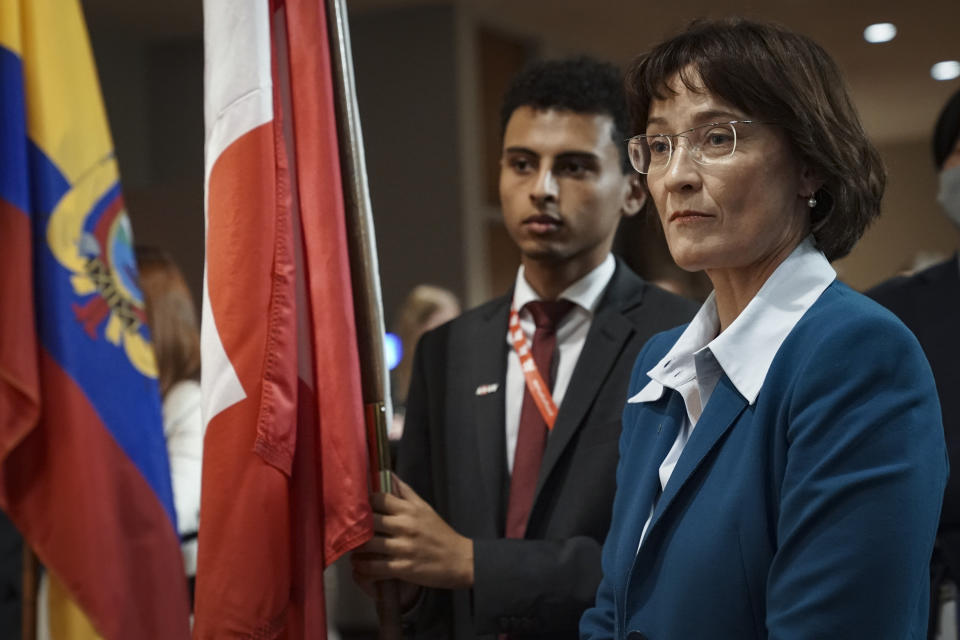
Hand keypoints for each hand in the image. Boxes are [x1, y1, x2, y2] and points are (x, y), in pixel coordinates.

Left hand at [351, 474, 473, 590]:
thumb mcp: (424, 507)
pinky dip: (363, 568)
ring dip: (355, 549)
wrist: (459, 560)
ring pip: (368, 545)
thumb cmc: (439, 533)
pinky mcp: (403, 568)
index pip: (378, 499)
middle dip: (355, 526)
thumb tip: (388, 473)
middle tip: (348, 530)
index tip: (357, 509)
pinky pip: (375, 568)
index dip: (364, 503)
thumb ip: (405, 491)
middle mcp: (405, 527)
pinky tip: (359, 566)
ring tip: (352, 549)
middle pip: (369, 521)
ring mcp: (403, 548)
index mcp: (409, 510)